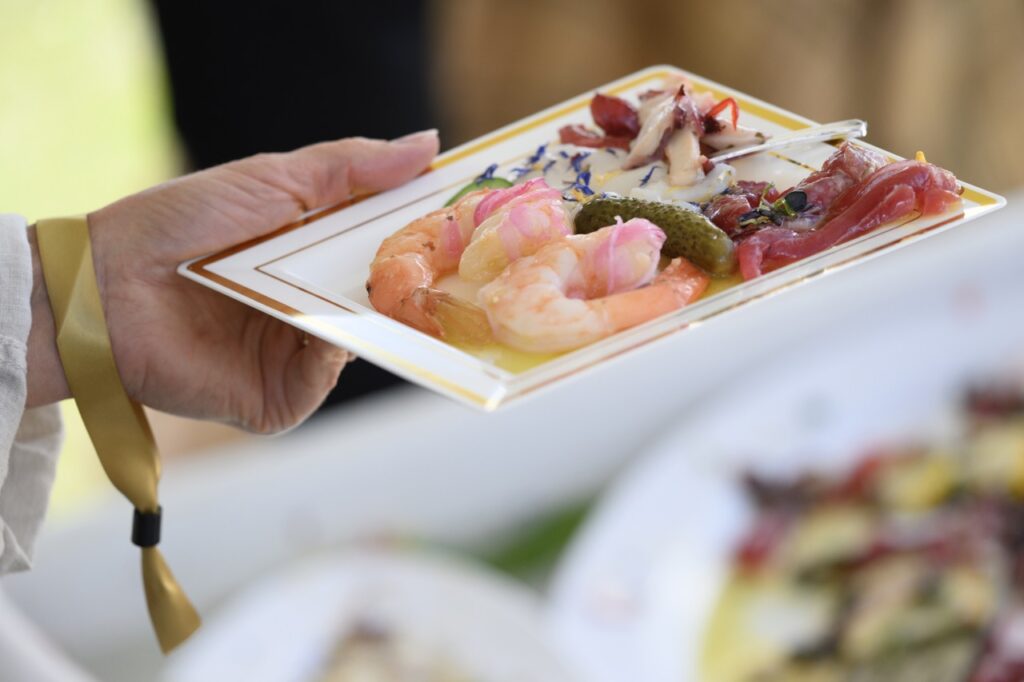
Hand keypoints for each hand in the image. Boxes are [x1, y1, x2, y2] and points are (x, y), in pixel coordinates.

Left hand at [26, 131, 438, 431]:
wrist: (110, 282)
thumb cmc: (185, 222)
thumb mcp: (276, 179)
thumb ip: (351, 168)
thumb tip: (428, 144)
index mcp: (313, 264)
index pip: (384, 260)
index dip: (420, 246)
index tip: (460, 229)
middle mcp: (311, 314)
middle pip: (381, 309)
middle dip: (412, 290)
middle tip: (453, 267)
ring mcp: (294, 360)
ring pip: (360, 347)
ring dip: (371, 320)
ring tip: (383, 291)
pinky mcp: (274, 401)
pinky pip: (320, 382)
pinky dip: (326, 357)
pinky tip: (322, 331)